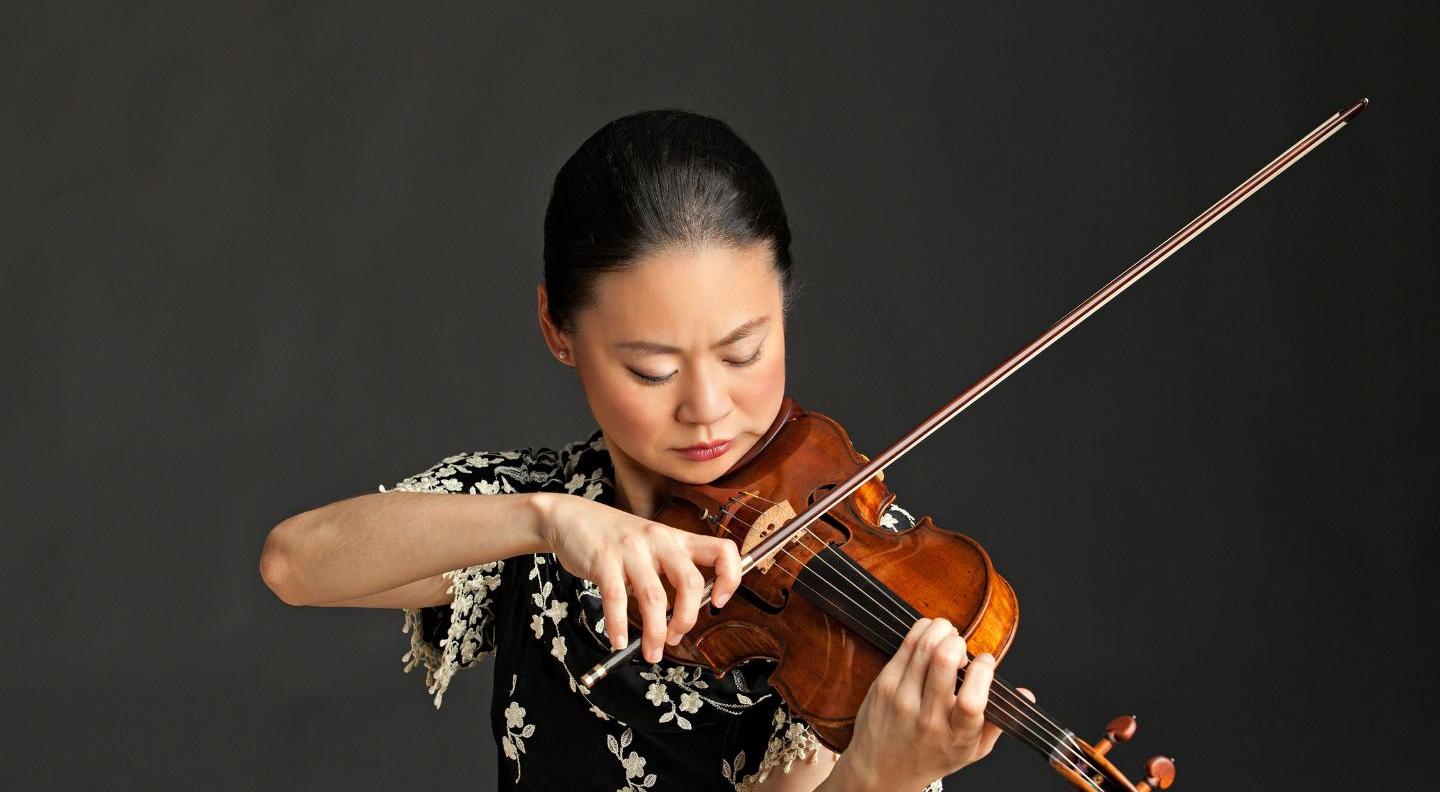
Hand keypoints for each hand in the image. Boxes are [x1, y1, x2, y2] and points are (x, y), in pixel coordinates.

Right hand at [539, 494, 742, 662]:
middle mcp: (659, 541)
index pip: (722, 550)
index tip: (718, 603)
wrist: (571, 517)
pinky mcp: (604, 560)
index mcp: (677, 538)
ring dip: (655, 633)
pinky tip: (617, 640)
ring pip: (654, 598)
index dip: (730, 578)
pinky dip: (618, 625)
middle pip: (690, 582)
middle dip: (686, 619)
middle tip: (675, 638)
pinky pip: (616, 599)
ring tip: (651, 652)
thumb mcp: (652, 546)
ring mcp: (631, 550)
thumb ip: (669, 572)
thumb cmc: (616, 539)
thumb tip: (683, 614)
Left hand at [837, 617, 1035, 789]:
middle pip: (944, 663)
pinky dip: (921, 631)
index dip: (983, 671)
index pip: (972, 702)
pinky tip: (928, 634)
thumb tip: (1025, 695)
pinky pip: (905, 647)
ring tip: (947, 635)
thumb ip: (999, 723)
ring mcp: (902, 700)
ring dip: (940, 631)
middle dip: (958, 642)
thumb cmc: (931, 757)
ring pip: (923, 648)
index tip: (986, 661)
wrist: (882, 771)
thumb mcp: (971, 751)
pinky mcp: (883, 685)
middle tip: (961, 645)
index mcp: (956, 737)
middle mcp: (928, 718)